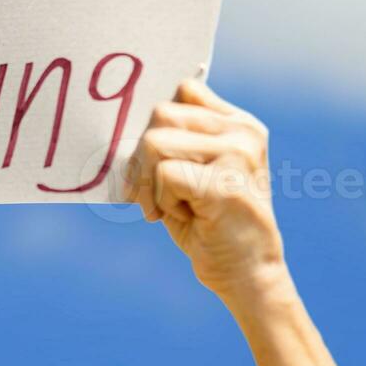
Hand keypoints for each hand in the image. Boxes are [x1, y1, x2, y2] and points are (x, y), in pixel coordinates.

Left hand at [126, 77, 287, 308]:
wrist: (246, 275)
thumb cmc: (208, 224)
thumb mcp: (191, 172)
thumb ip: (172, 140)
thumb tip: (118, 121)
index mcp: (240, 124)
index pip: (183, 91)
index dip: (157, 125)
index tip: (156, 162)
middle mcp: (243, 132)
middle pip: (161, 114)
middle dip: (142, 158)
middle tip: (152, 195)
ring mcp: (238, 154)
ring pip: (155, 142)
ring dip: (149, 183)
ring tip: (172, 207)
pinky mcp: (226, 182)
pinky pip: (164, 174)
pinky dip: (160, 201)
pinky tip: (184, 217)